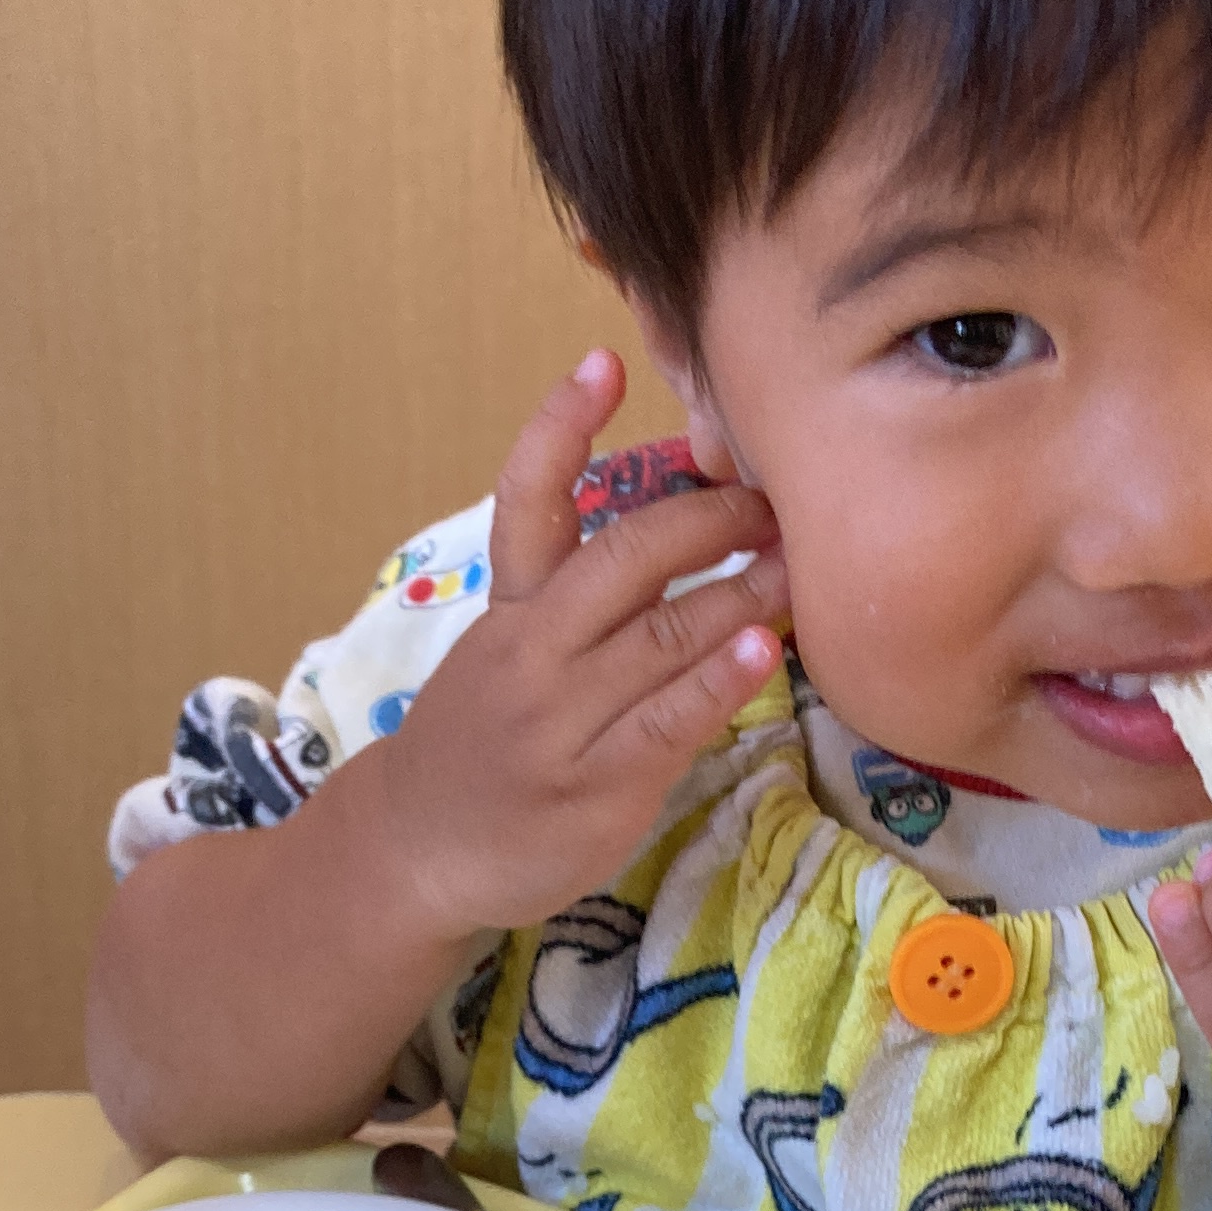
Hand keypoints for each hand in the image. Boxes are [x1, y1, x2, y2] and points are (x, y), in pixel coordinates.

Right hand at [370, 352, 787, 944]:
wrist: (418, 849)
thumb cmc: (484, 741)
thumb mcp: (508, 652)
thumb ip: (578, 597)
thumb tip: (686, 528)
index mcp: (508, 609)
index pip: (526, 501)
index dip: (560, 427)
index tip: (603, 361)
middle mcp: (529, 654)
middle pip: (620, 558)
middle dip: (703, 518)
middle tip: (770, 497)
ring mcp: (560, 722)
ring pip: (658, 635)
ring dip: (738, 593)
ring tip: (794, 563)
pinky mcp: (596, 785)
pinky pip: (668, 720)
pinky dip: (720, 679)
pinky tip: (764, 650)